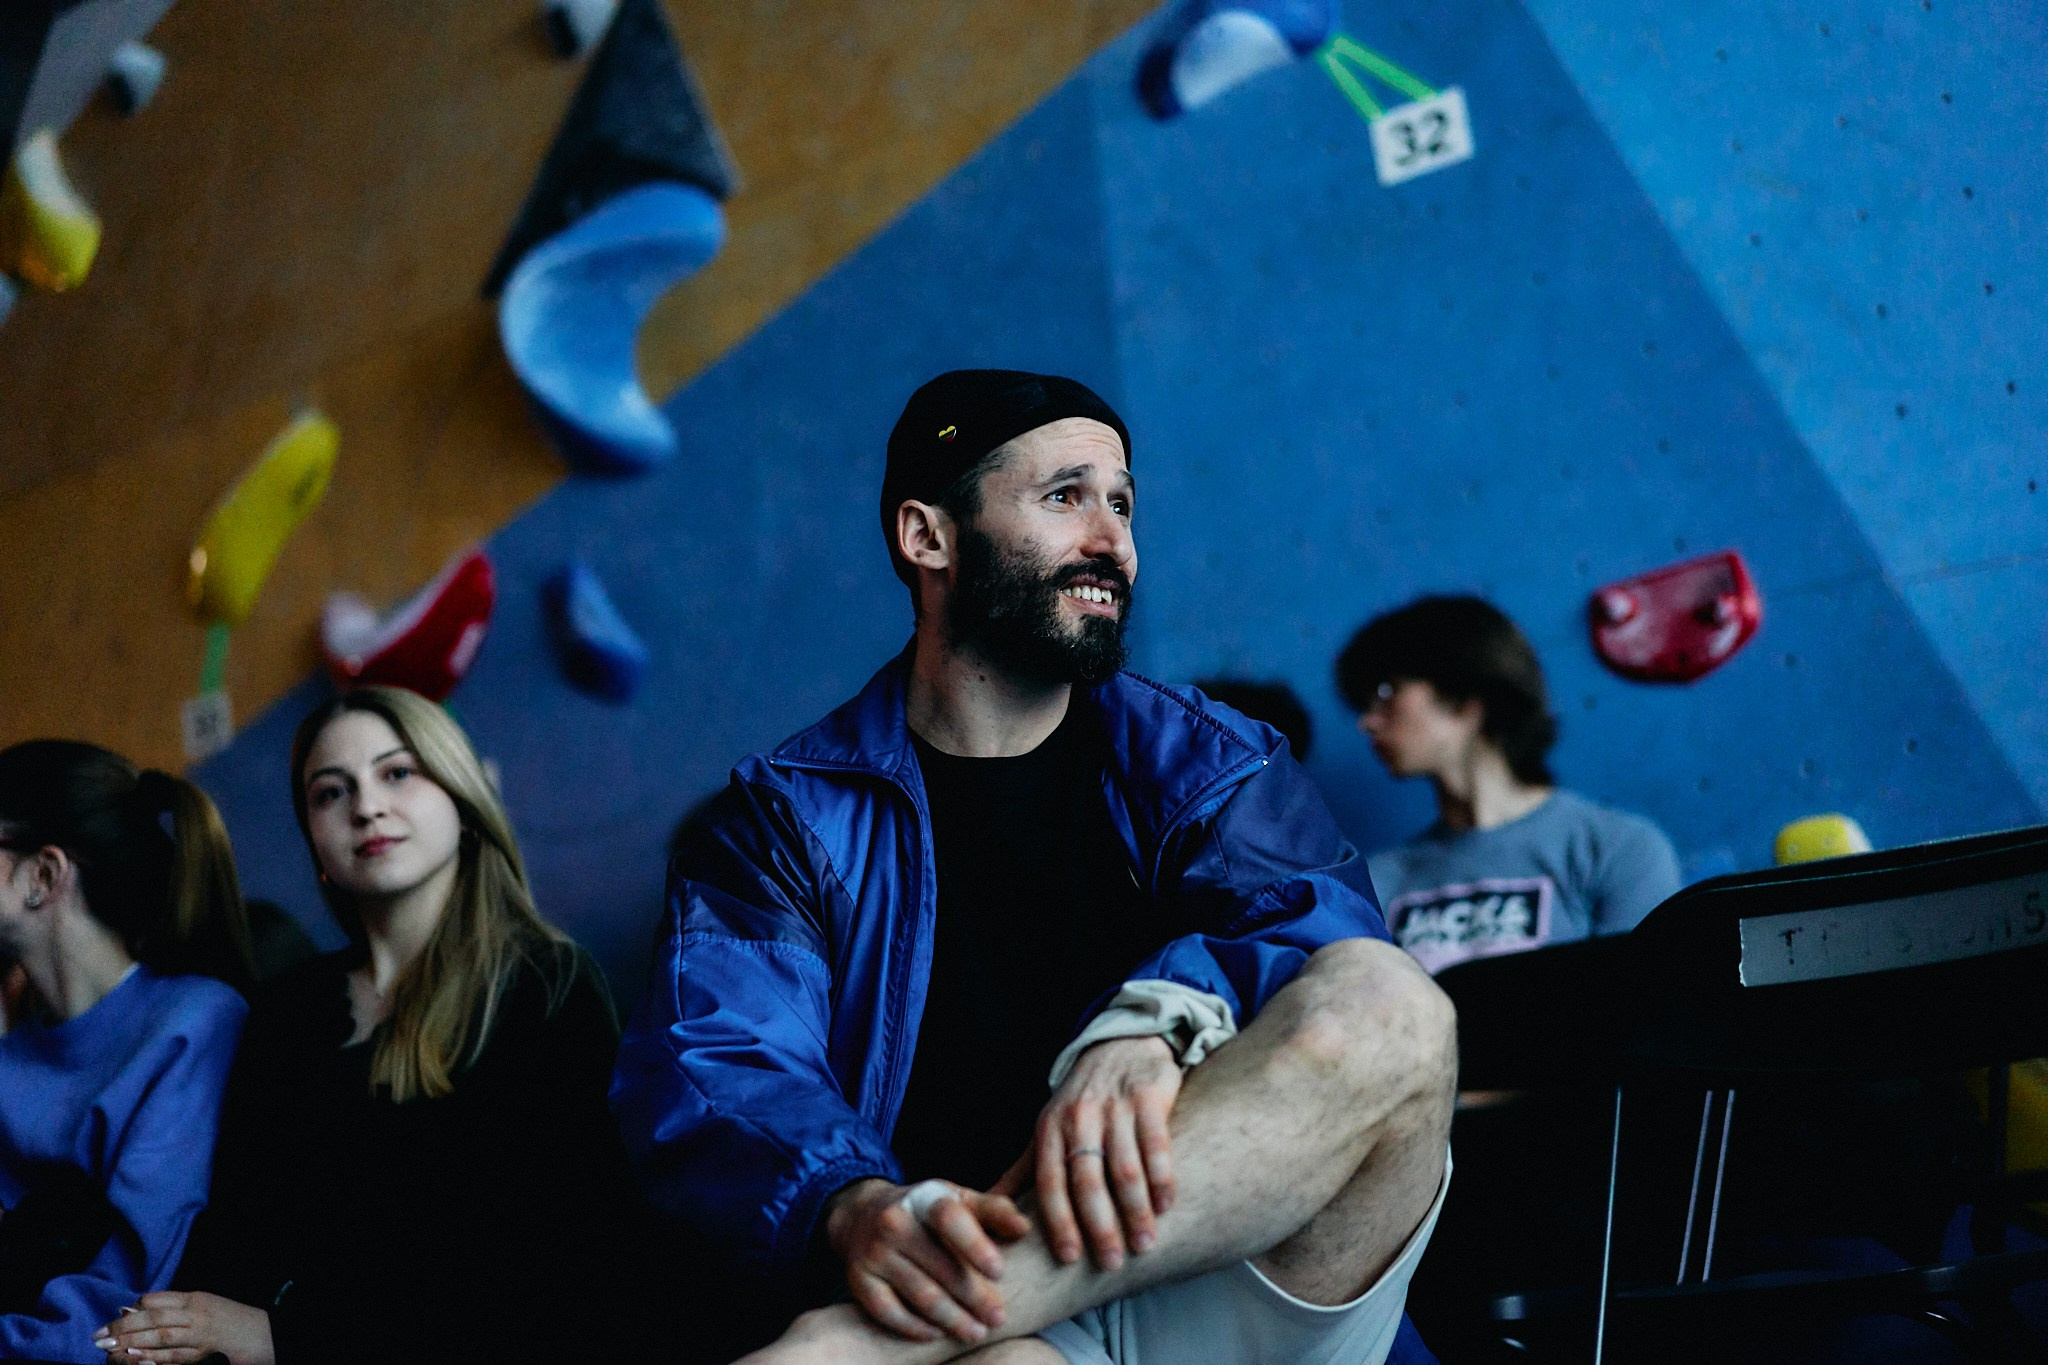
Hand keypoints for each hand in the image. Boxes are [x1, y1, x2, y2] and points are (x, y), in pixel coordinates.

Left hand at [95, 1291, 273, 1364]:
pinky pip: (175, 1356)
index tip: (111, 1320)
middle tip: (98, 1336)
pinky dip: (153, 1358)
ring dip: (132, 1343)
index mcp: (196, 1300)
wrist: (266, 1334)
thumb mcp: (204, 1306)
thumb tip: (134, 1307)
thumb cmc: (231, 1321)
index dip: (133, 1311)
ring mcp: (202, 1334)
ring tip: (108, 1348)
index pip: (159, 1301)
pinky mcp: (205, 1353)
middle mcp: (198, 1313)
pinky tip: (135, 1359)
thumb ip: (173, 1306)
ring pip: (161, 1336)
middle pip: (155, 1318)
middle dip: (124, 1327)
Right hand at [824, 1177, 1029, 1344]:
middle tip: (999, 1318)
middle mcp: (895, 1222)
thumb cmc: (926, 1211)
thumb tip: (1025, 1229)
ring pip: (919, 1294)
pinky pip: (889, 1312)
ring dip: (951, 1318)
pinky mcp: (859, 1281)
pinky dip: (915, 1327)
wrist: (862, 1214)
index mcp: (925, 1199)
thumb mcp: (959, 1201)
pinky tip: (937, 1335)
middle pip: (939, 1266)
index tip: (1000, 1272)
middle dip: (974, 1296)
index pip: (950, 1219)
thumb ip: (994, 1211)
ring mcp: (874, 1253)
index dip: (975, 1245)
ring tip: (976, 1333)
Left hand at [995, 1034, 1178, 1270]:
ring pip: (1125, 1168)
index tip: (1069, 1258)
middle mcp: (1079, 1118)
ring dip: (1135, 1210)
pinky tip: (1165, 1205)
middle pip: (1087, 1180)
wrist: (1119, 1046)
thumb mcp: (1045, 1131)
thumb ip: (1022, 1172)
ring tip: (1144, 1244)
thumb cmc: (1079, 1102)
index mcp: (1049, 1130)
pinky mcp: (1148, 1098)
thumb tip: (986, 1210)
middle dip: (1099, 1226)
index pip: (1049, 1182)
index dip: (1058, 1221)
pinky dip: (1161, 1177)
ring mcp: (1115, 1107)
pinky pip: (1156, 1144)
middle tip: (1112, 1262)